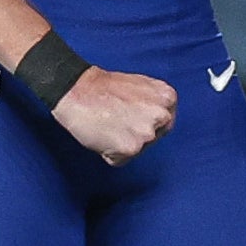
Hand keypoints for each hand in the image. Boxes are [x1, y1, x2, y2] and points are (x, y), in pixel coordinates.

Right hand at [53, 66, 176, 163]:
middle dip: (137, 134)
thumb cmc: (103, 87)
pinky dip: (110, 153)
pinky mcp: (131, 149)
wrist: (78, 91)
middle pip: (154, 137)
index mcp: (168, 98)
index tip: (133, 119)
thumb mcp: (143, 85)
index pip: (165, 122)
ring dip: (123, 144)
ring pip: (138, 150)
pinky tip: (103, 135)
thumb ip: (155, 103)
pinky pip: (121, 160)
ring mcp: (147, 134)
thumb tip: (157, 119)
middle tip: (118, 121)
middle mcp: (162, 116)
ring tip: (109, 125)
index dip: (146, 123)